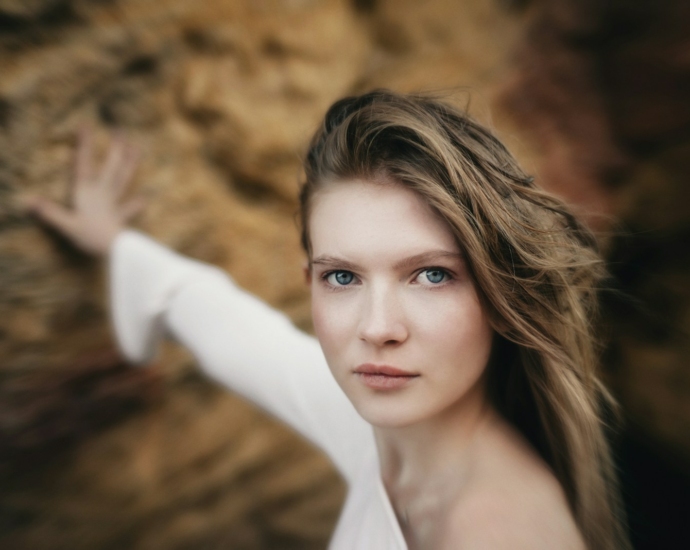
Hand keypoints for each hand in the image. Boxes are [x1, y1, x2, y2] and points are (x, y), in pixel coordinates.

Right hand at [26, 128, 143, 255]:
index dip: (85, 144)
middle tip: (120, 130)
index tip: (86, 125)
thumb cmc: (90, 236)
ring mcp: (114, 203)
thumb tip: (28, 200)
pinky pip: (131, 208)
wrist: (114, 251)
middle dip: (115, 148)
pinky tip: (145, 198)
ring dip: (130, 164)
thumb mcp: (65, 224)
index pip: (84, 163)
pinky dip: (138, 203)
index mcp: (86, 192)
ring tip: (137, 149)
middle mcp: (102, 193)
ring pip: (123, 179)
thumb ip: (49, 212)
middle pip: (110, 167)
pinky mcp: (121, 217)